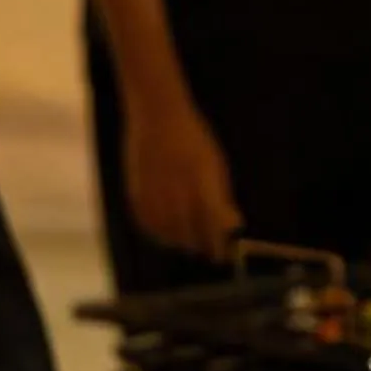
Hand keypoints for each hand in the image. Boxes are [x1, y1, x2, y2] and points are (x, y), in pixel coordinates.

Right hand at [123, 93, 243, 261]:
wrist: (157, 116)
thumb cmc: (194, 140)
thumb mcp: (216, 164)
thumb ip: (223, 197)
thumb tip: (234, 225)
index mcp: (201, 179)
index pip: (212, 224)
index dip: (219, 245)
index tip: (224, 254)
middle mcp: (176, 188)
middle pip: (190, 234)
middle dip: (202, 245)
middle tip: (210, 250)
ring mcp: (153, 192)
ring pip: (168, 234)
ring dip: (182, 242)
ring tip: (191, 240)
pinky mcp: (135, 193)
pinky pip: (148, 225)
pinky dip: (159, 233)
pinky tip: (169, 231)